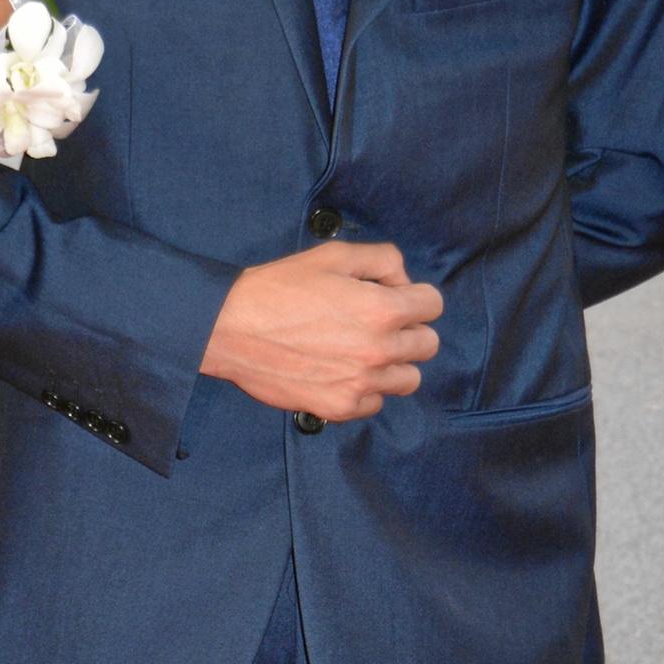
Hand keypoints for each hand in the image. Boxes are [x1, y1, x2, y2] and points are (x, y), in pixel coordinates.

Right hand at [201, 242, 441, 420]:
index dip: (415, 296)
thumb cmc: (278, 288)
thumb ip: (382, 260)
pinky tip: (342, 372)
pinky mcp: (339, 407)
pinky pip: (376, 403)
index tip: (394, 297)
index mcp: (382, 309)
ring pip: (408, 379)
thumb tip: (403, 281)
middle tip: (377, 324)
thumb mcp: (333, 255)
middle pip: (428, 345)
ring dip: (393, 363)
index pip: (433, 305)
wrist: (229, 328)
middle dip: (408, 330)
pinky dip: (366, 390)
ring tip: (362, 351)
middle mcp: (378, 350)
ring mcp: (360, 384)